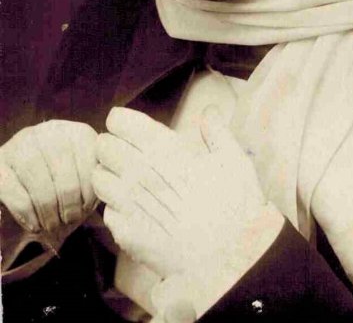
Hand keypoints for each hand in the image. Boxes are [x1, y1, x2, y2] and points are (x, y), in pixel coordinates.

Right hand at [0, 120, 97, 236]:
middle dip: (68, 200)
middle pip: (61, 165)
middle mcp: (49, 131)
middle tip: (69, 220)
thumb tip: (108, 188)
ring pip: (34, 172)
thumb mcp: (87, 181)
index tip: (87, 209)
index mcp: (77, 133)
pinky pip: (11, 185)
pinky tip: (34, 223)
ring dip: (46, 206)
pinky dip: (25, 210)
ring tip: (52, 225)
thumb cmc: (67, 190)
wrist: (32, 193)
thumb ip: (99, 180)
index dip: (89, 188)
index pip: (88, 156)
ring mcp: (21, 143)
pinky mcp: (0, 161)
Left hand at [93, 106, 283, 319]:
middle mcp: (141, 173)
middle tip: (121, 150)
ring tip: (121, 178)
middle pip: (104, 147)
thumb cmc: (235, 208)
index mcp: (165, 150)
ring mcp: (131, 205)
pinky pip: (108, 213)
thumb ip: (217, 132)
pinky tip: (129, 209)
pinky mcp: (128, 233)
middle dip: (109, 144)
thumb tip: (209, 112)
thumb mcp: (234, 161)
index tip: (125, 125)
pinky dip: (114, 208)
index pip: (122, 123)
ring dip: (107, 174)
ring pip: (99, 179)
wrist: (230, 260)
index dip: (121, 121)